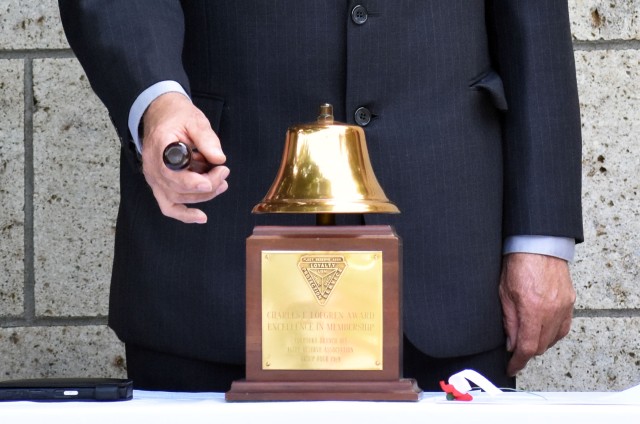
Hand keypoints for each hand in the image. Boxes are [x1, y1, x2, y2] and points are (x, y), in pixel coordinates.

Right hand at [140, 92, 228, 223]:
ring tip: (222, 182)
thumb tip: (219, 158)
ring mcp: (155, 178)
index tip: (210, 180)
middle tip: (223, 171)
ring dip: (203, 195)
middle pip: (178, 187)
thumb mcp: (195, 120)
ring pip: (177, 198)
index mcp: (160, 146)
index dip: (190, 181)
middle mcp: (153, 166)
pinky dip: (184, 215)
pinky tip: (201, 217)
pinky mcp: (160, 185)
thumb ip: (207, 139)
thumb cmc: (177, 117)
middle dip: (207, 184)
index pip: (170, 171)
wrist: (161, 115)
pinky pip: (168, 206)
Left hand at [499, 253, 575, 375]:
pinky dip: (553, 333)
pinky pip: (563, 327)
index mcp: (532, 309)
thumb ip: (509, 321)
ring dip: (540, 343)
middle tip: (514, 350)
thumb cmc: (518, 263)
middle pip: (541, 346)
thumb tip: (511, 343)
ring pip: (553, 339)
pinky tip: (543, 330)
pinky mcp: (570, 302)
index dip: (518, 361)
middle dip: (527, 352)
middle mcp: (551, 311)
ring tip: (527, 338)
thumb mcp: (504, 293)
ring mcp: (563, 307)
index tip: (511, 366)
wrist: (538, 244)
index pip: (527, 347)